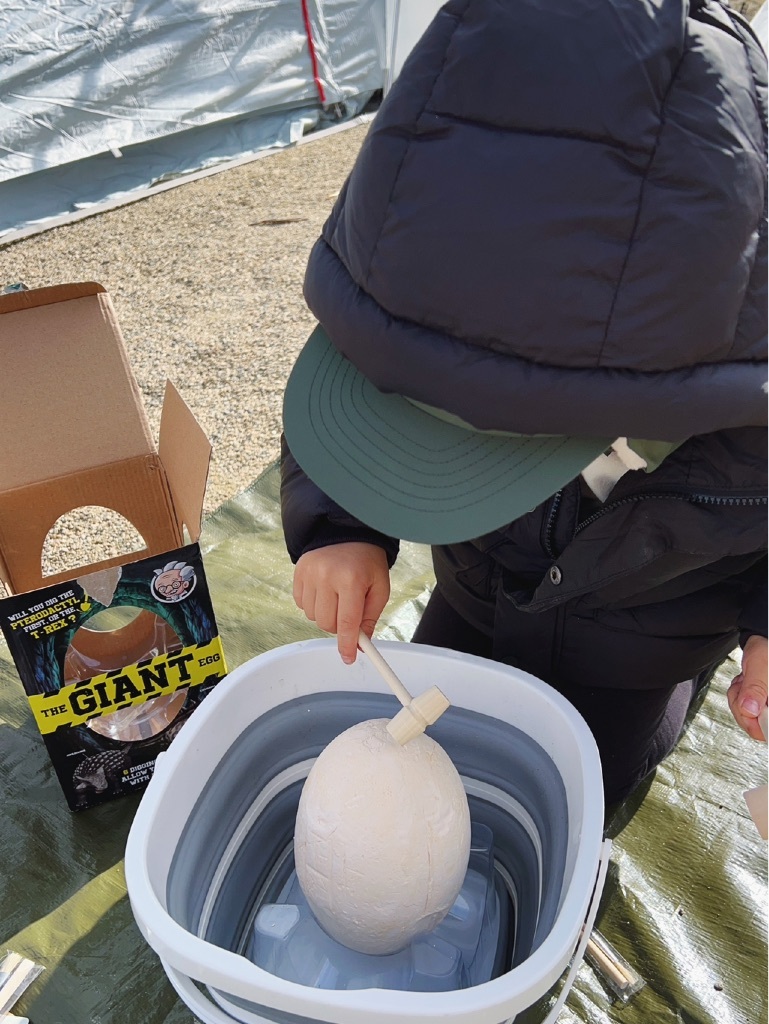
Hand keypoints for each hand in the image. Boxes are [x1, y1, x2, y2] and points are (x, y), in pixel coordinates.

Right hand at [293, 543, 390, 663]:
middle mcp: (327, 576)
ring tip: (337, 597)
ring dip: (325, 615)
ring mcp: (310, 573)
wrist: (348, 532)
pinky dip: (313, 605)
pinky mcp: (299, 572)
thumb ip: (370, 618)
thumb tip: (360, 645)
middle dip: (339, 626)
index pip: (346, 622)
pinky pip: (301, 604)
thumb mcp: (379, 589)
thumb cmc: (368, 562)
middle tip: (349, 612)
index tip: (348, 658)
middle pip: (327, 624)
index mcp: (351, 580)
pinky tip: (325, 590)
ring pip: (312, 617)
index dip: (347, 645)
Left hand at [727, 634, 767, 740]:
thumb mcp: (760, 664)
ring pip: (746, 718)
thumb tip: (750, 710)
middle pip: (755, 727)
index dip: (755, 723)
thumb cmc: (767, 649)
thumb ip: (756, 688)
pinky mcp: (762, 706)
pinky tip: (745, 683)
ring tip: (746, 681)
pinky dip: (739, 695)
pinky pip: (743, 710)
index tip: (748, 708)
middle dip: (742, 705)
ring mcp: (768, 708)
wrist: (764, 641)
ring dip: (739, 698)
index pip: (767, 731)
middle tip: (744, 684)